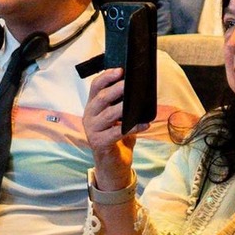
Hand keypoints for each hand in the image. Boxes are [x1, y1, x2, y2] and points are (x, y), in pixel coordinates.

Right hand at [82, 67, 136, 191]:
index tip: (121, 70)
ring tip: (137, 103)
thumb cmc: (117, 137)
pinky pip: (118, 132)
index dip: (107, 76)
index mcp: (93, 107)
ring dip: (125, 108)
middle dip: (117, 89)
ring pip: (109, 114)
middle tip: (130, 84)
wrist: (113, 164)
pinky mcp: (100, 143)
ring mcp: (93, 130)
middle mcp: (89, 116)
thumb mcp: (119, 118)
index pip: (96, 86)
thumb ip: (123, 103)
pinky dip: (133, 127)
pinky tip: (144, 124)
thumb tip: (139, 88)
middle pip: (101, 98)